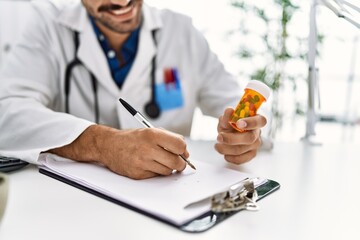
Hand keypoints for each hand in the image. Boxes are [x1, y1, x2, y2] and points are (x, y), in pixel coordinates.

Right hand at [49, 125, 187, 179]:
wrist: (109, 145)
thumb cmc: (132, 138)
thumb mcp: (150, 131)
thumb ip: (169, 139)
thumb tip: (185, 153)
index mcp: (153, 135)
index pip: (179, 145)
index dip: (183, 150)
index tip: (182, 152)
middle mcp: (148, 148)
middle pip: (176, 162)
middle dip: (180, 164)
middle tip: (178, 162)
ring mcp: (142, 162)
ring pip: (167, 171)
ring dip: (167, 168)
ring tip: (159, 160)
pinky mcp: (138, 174)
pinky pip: (156, 176)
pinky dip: (156, 172)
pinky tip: (149, 164)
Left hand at [215, 107, 266, 163]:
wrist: (228, 135)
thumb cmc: (230, 125)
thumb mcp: (226, 119)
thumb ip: (227, 116)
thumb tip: (229, 110)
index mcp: (256, 120)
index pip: (260, 121)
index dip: (250, 123)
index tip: (238, 123)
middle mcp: (257, 133)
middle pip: (249, 138)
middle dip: (231, 139)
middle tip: (219, 137)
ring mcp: (255, 145)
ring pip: (241, 150)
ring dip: (226, 149)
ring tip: (217, 145)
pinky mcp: (250, 155)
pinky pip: (240, 159)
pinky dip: (229, 157)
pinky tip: (224, 153)